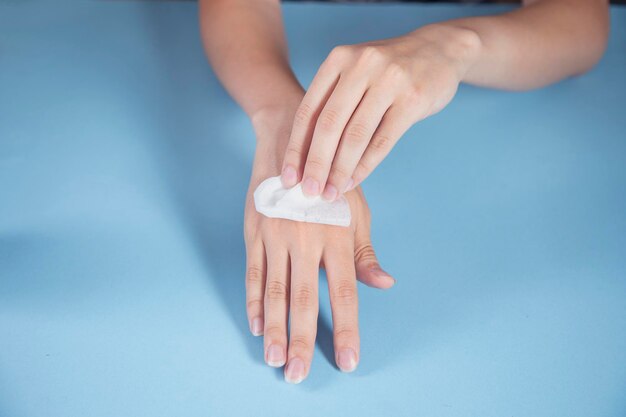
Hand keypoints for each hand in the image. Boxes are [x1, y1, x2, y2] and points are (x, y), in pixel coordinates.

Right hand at [245, 107, 394, 382]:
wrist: (289, 141)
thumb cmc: (330, 179)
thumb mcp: (356, 210)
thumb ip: (365, 252)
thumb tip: (384, 284)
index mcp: (337, 237)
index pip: (345, 293)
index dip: (348, 330)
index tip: (349, 361)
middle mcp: (306, 240)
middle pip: (306, 300)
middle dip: (303, 340)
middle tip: (298, 375)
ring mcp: (276, 237)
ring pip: (276, 292)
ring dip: (276, 329)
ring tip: (276, 361)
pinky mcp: (255, 232)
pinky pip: (253, 274)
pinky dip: (255, 302)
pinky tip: (258, 326)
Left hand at [280, 24, 480, 199]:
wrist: (439, 49)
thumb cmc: (388, 71)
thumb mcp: (355, 73)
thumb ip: (332, 104)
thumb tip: (306, 156)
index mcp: (339, 60)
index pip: (308, 111)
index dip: (296, 148)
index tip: (288, 177)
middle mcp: (361, 66)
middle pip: (329, 125)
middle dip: (315, 164)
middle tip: (308, 192)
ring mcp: (389, 81)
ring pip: (355, 136)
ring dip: (340, 170)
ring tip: (331, 192)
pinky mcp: (412, 99)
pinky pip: (382, 140)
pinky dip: (365, 166)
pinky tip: (353, 181)